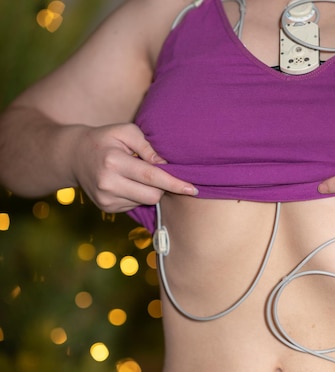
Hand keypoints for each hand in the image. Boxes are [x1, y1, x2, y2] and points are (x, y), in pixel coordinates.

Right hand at [72, 123, 197, 212]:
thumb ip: (148, 145)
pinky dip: (138, 194)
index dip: (175, 183)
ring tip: (136, 174)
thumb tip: (166, 164)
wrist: (73, 156)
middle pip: (153, 195)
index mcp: (113, 162)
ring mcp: (106, 199)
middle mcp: (108, 183)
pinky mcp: (106, 208)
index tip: (193, 188)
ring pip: (145, 202)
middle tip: (157, 172)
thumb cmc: (105, 139)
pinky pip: (135, 205)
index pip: (152, 177)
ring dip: (150, 190)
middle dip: (163, 186)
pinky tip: (127, 183)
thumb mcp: (126, 131)